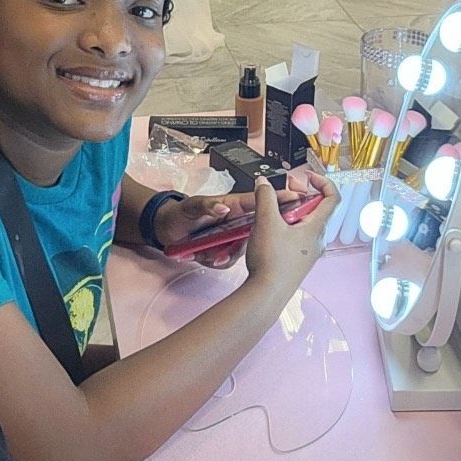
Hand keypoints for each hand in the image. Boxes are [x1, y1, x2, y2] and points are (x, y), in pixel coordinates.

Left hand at [154, 186, 302, 268]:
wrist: (165, 231)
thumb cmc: (180, 213)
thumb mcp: (192, 207)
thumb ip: (208, 206)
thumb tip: (223, 208)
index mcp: (234, 206)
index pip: (259, 202)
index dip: (278, 199)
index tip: (296, 198)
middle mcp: (237, 223)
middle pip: (257, 231)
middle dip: (253, 241)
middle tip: (235, 246)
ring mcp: (231, 240)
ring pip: (241, 250)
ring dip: (225, 254)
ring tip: (210, 254)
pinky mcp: (223, 253)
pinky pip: (227, 262)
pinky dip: (216, 262)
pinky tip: (204, 257)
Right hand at [243, 173, 335, 296]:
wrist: (266, 294)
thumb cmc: (272, 262)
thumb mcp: (266, 221)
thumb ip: (266, 197)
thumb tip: (264, 183)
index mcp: (317, 228)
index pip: (332, 197)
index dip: (323, 181)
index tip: (306, 176)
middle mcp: (317, 240)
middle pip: (317, 209)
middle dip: (302, 194)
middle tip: (285, 189)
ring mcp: (309, 252)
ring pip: (306, 223)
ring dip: (293, 210)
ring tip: (274, 208)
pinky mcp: (298, 260)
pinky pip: (298, 236)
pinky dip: (288, 225)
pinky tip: (271, 228)